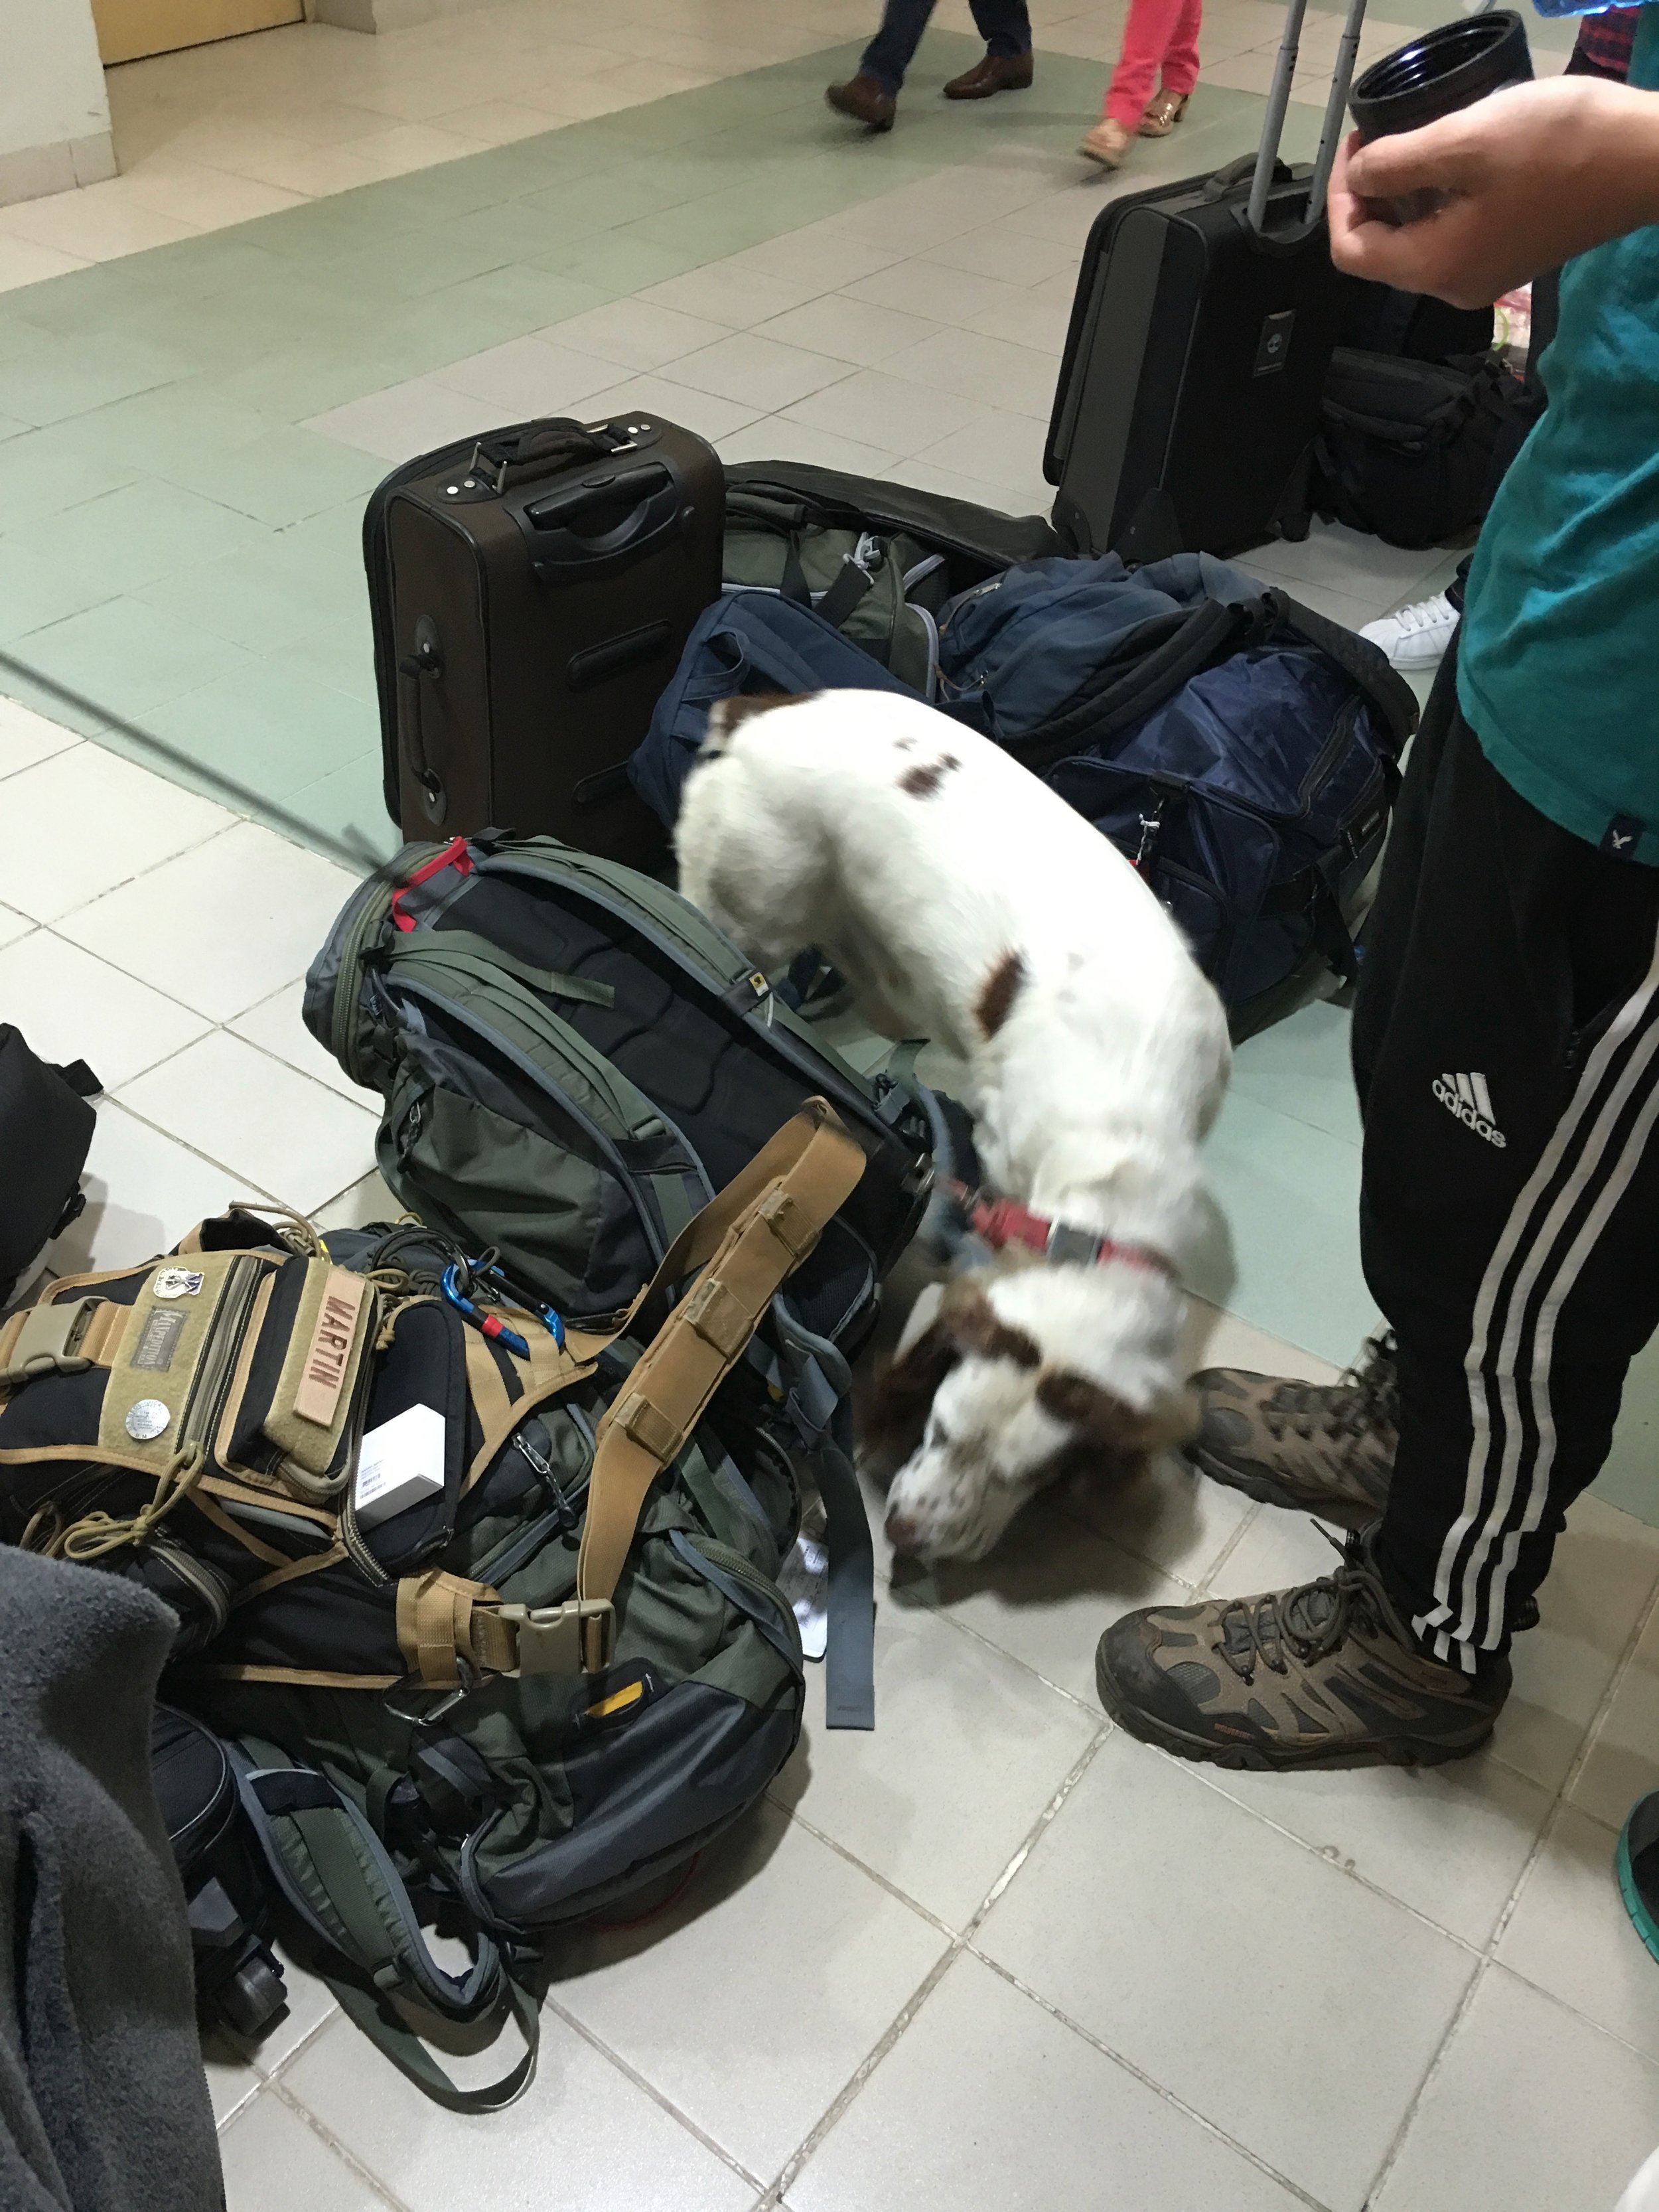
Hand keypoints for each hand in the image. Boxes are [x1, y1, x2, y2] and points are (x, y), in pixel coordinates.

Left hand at [1327, 77, 1658, 306]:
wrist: (1646, 162)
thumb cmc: (1557, 147)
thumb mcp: (1465, 142)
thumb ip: (1397, 163)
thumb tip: (1357, 175)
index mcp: (1435, 268)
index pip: (1351, 250)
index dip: (1340, 197)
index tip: (1356, 144)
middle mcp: (1453, 287)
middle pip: (1381, 251)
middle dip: (1370, 195)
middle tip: (1378, 138)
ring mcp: (1484, 276)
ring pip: (1416, 242)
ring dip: (1404, 195)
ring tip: (1416, 141)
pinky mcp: (1509, 257)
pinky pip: (1452, 236)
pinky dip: (1438, 201)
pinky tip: (1455, 161)